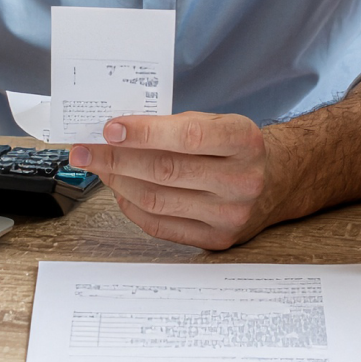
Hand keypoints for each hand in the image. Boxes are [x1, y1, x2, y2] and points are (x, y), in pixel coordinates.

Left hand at [69, 112, 284, 250]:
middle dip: (116, 159)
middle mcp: (242, 180)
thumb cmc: (235, 148)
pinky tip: (120, 190)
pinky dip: (132, 207)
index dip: (144, 133)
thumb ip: (173, 125)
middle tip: (86, 150)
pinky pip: (160, 225)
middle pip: (166, 171)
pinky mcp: (217, 239)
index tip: (110, 129)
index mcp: (244, 140)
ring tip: (99, 168)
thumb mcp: (217, 122)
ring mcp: (230, 214)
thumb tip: (116, 133)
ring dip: (118, 182)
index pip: (188, 136)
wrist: (275, 182)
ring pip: (157, 200)